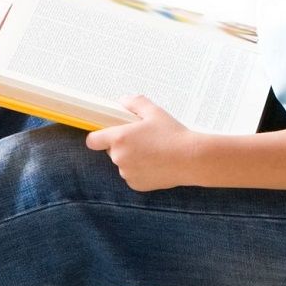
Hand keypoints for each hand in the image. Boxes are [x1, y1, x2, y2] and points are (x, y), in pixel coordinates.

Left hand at [84, 96, 201, 190]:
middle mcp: (120, 157)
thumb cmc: (174, 135)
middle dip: (122, 145)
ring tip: (153, 152)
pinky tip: (156, 163)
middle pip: (111, 151)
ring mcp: (127, 173)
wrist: (192, 159)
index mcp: (120, 138)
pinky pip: (133, 175)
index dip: (98, 137)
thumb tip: (123, 101)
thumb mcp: (155, 112)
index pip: (93, 140)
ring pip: (123, 163)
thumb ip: (135, 103)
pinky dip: (141, 170)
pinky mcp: (136, 184)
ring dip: (132, 158)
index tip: (105, 134)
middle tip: (142, 139)